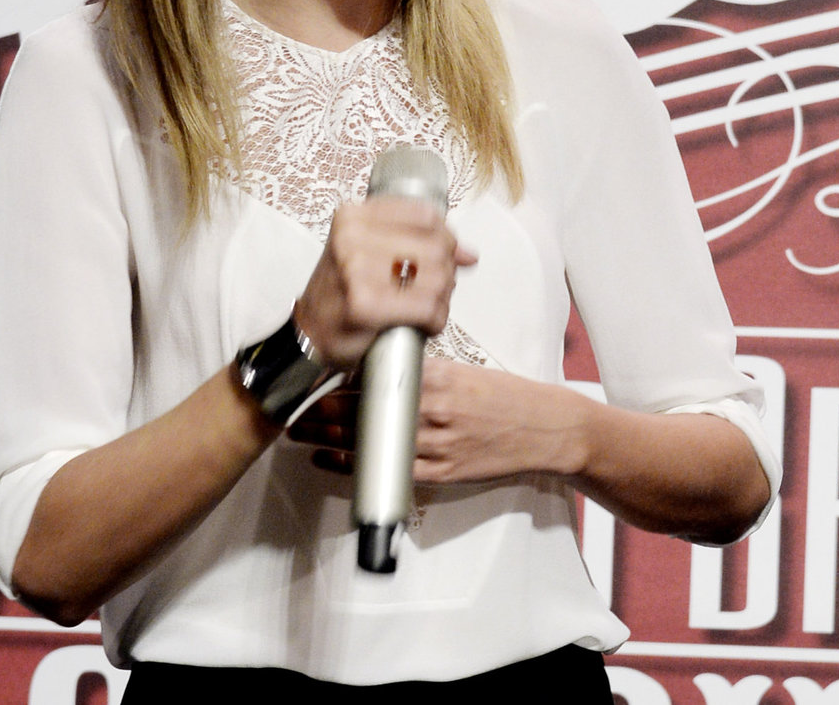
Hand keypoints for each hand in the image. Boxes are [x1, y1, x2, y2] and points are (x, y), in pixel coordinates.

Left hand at [292, 364, 577, 485]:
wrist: (546, 430)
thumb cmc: (506, 397)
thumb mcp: (465, 371)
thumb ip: (424, 371)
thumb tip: (380, 366)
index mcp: (438, 378)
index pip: (375, 376)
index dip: (337, 379)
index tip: (313, 376)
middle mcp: (433, 411)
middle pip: (363, 410)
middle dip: (322, 410)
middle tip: (292, 407)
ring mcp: (436, 445)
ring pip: (370, 441)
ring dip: (328, 436)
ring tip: (299, 432)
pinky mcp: (441, 473)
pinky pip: (388, 471)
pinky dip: (354, 466)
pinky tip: (330, 459)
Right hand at [293, 199, 476, 369]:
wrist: (309, 334)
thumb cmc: (342, 293)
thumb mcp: (370, 251)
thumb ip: (419, 243)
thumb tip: (468, 253)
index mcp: (354, 215)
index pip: (427, 214)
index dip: (444, 238)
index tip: (438, 256)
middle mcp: (353, 236)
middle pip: (438, 246)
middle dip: (445, 273)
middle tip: (428, 290)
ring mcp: (357, 270)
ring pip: (438, 278)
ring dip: (441, 300)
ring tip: (422, 307)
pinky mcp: (364, 305)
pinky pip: (427, 308)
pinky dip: (434, 321)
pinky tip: (420, 324)